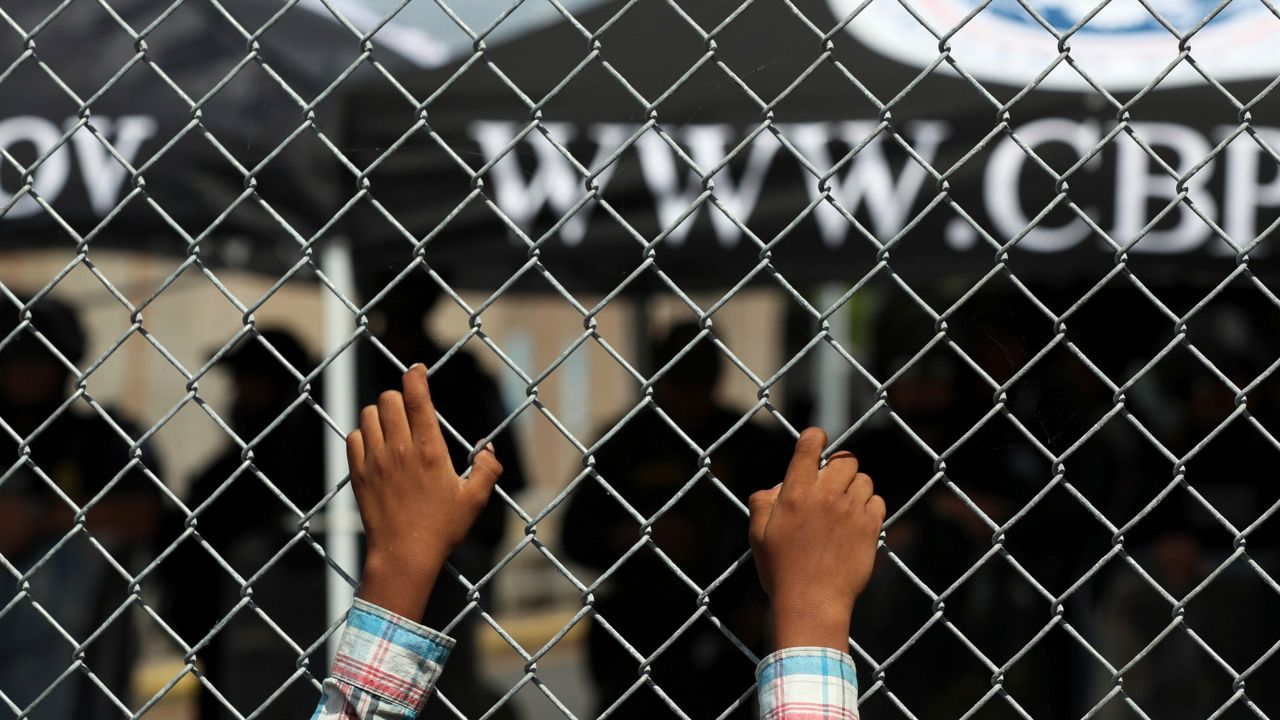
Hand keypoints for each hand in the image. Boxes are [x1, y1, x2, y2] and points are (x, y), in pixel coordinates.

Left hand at [347, 364, 502, 620]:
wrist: (403, 555)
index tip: (417, 369)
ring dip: (381, 414)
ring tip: (392, 427)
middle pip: (389, 399)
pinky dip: (364, 434)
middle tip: (409, 410)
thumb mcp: (475, 500)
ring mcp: (375, 461)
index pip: (417, 397)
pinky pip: (354, 437)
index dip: (416, 376)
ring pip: (369, 415)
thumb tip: (488, 448)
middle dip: (400, 397)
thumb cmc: (442, 528)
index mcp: (429, 450)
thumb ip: (488, 469)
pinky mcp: (358, 473)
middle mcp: (399, 449)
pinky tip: (376, 446)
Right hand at [748, 427, 884, 651]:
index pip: (809, 446)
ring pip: (864, 480)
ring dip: (855, 488)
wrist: (812, 603)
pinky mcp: (870, 528)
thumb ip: (762, 502)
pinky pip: (877, 501)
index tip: (817, 440)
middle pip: (845, 459)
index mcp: (795, 494)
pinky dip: (869, 507)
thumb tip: (778, 486)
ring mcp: (850, 511)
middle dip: (839, 467)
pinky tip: (857, 522)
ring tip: (844, 507)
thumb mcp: (757, 535)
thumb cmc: (781, 571)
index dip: (815, 437)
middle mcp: (825, 496)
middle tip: (832, 485)